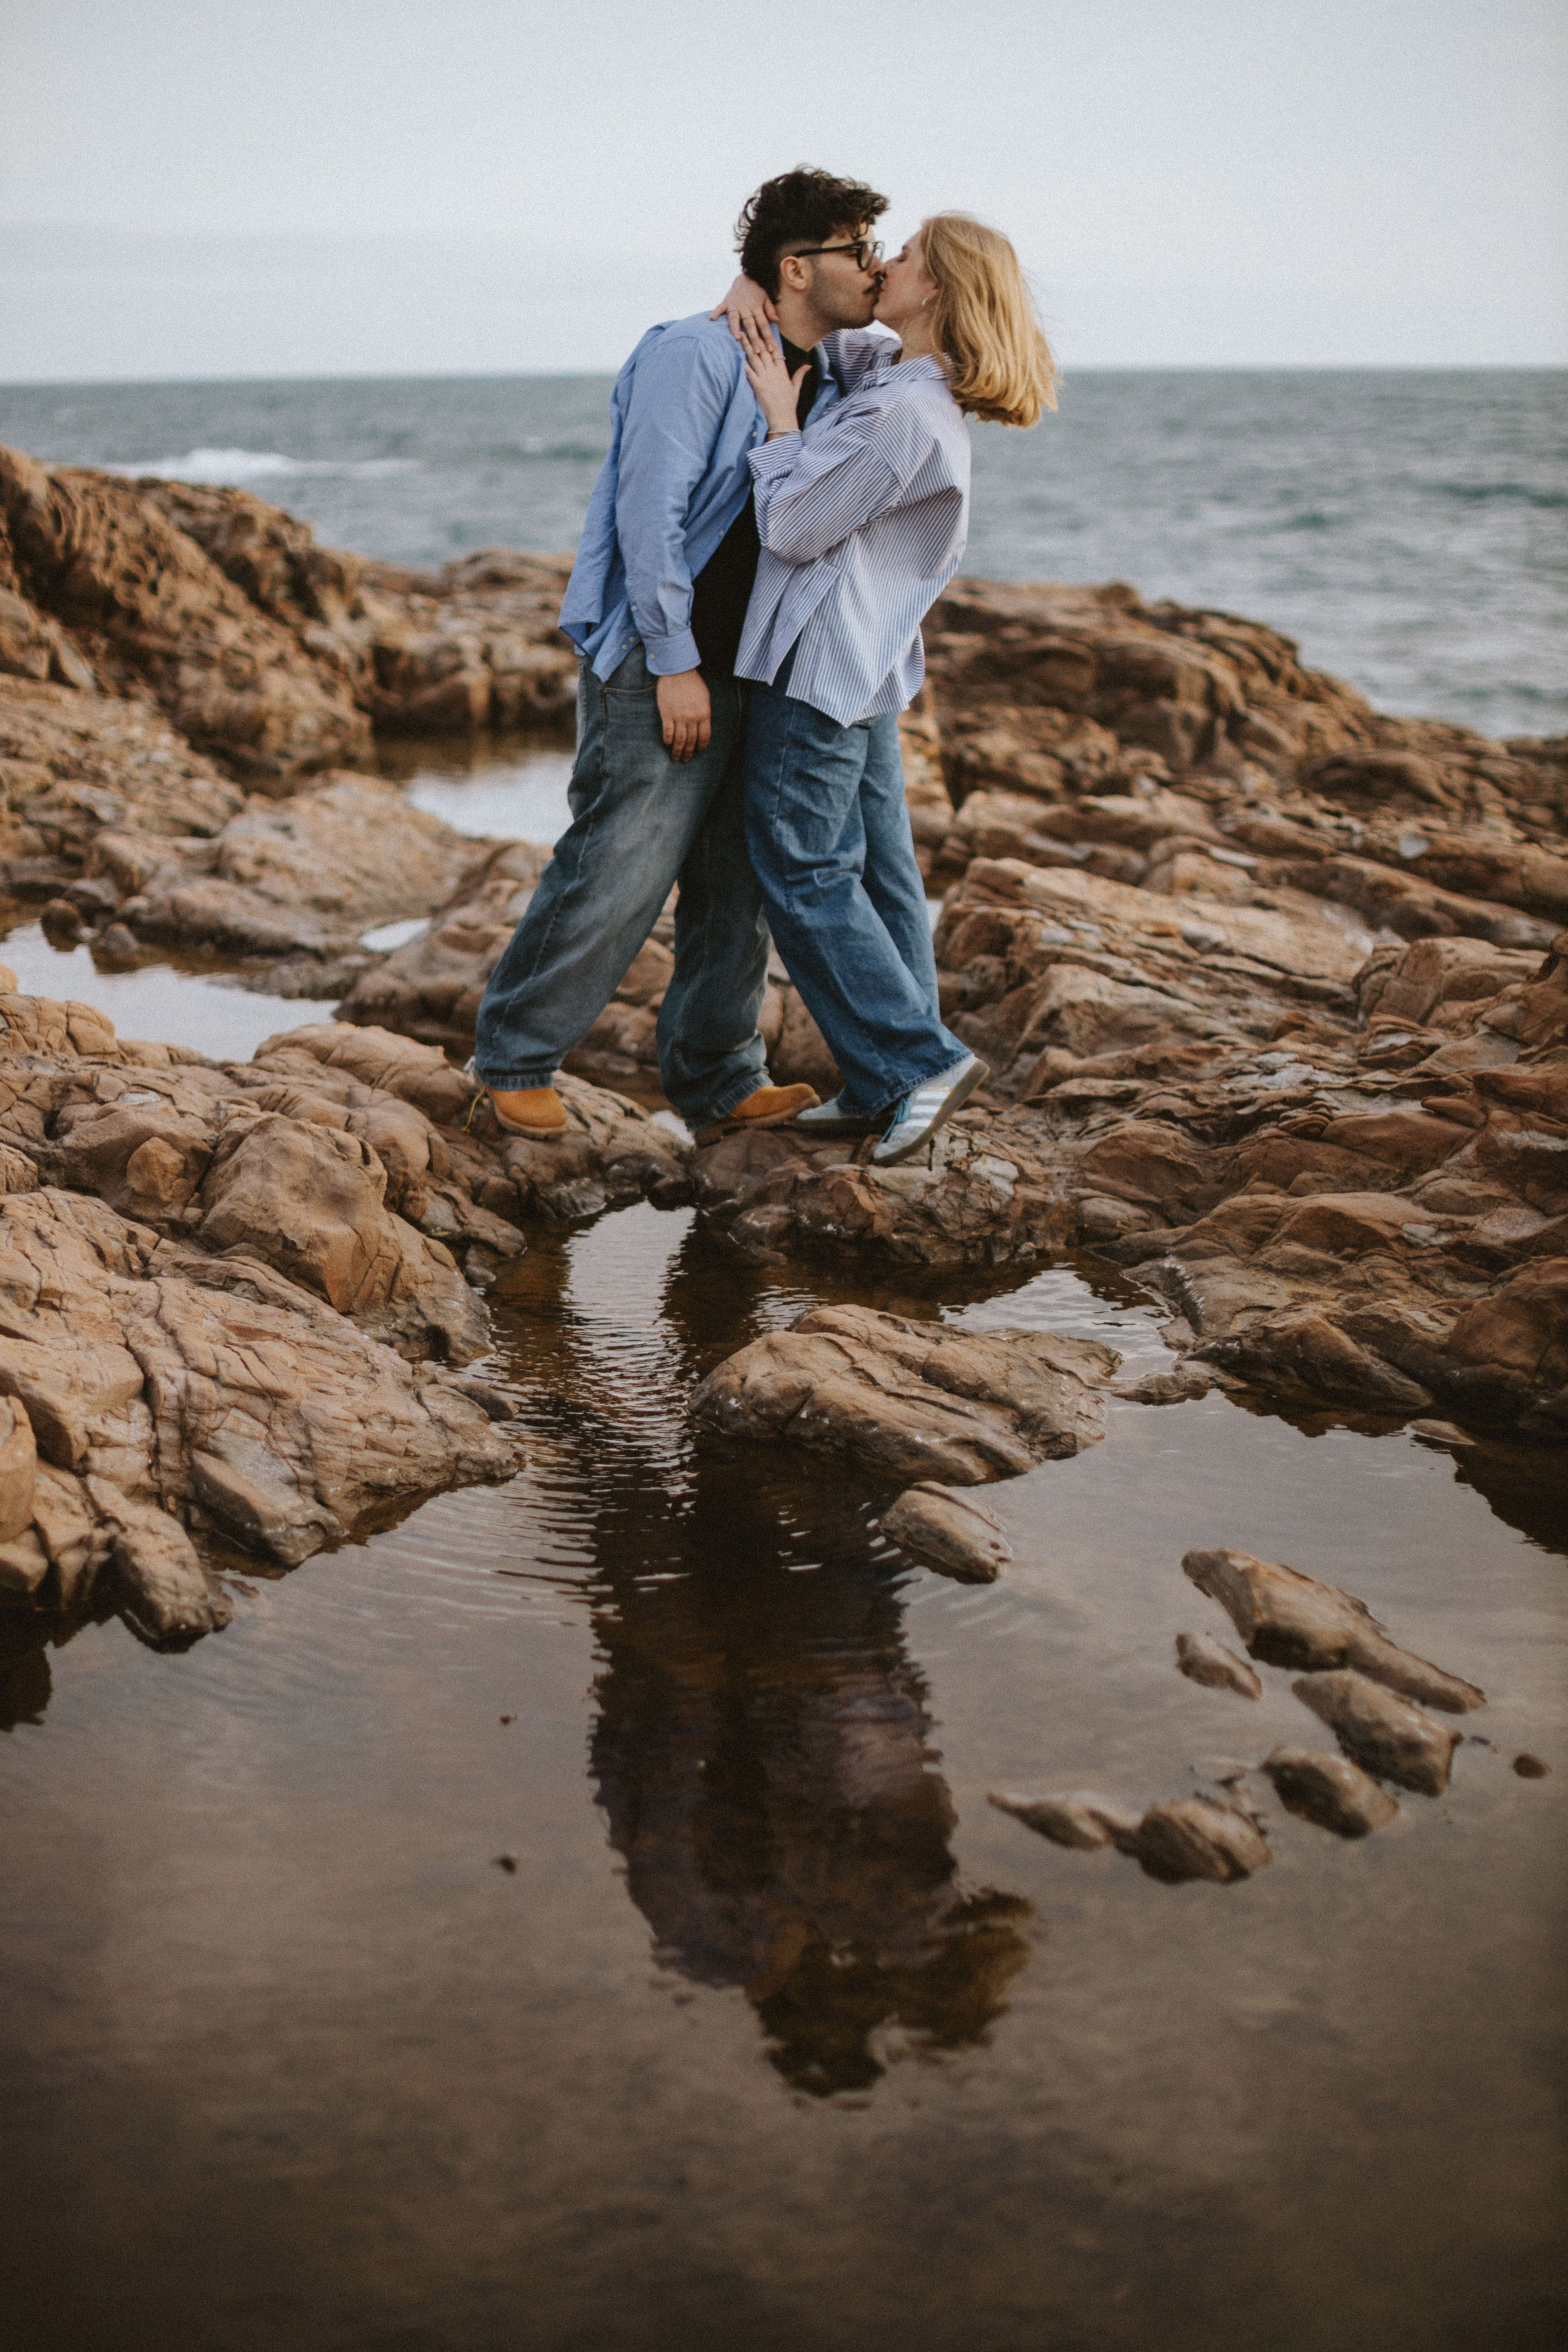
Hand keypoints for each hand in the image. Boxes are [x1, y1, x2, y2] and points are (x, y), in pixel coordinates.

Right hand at [657, 669, 710, 762]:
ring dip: (678, 751)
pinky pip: (667, 732)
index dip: (701, 746)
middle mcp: (692, 718)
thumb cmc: (693, 683)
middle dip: (689, 752)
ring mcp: (679, 717)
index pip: (704, 736)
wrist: (678, 671)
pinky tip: (667, 744)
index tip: (699, 751)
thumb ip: (704, 713)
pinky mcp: (666, 714)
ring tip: (676, 757)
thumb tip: (702, 726)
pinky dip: (667, 740)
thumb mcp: (705, 697)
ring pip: (679, 740)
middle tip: (686, 760)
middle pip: (691, 741)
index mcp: (704, 714)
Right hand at [710, 273, 777, 342]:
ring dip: (735, 328)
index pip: (763, 324)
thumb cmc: (757, 290)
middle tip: (756, 351)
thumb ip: (770, 309)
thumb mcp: (766, 297)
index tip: (771, 349)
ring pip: (735, 318)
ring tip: (737, 338)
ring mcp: (735, 305)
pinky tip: (712, 319)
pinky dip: (716, 312)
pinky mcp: (726, 302)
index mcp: (756, 307)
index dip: (767, 337)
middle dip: (753, 338)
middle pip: (750, 324)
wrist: (745, 275)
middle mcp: (745, 307)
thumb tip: (776, 320)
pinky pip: (720, 307)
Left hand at [738, 316, 806, 438]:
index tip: (763, 328)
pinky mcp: (758, 386)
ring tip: (740, 336)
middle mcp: (774, 372)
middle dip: (755, 337)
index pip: (775, 350)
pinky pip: (750, 373)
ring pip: (755, 358)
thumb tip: (808, 365)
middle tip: (748, 325)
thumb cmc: (789, 405)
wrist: (783, 418)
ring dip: (747, 346)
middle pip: (763, 351)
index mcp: (782, 371)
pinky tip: (737, 355)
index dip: (768, 339)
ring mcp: (766, 378)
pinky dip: (744, 364)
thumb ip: (800, 374)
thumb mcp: (796, 388)